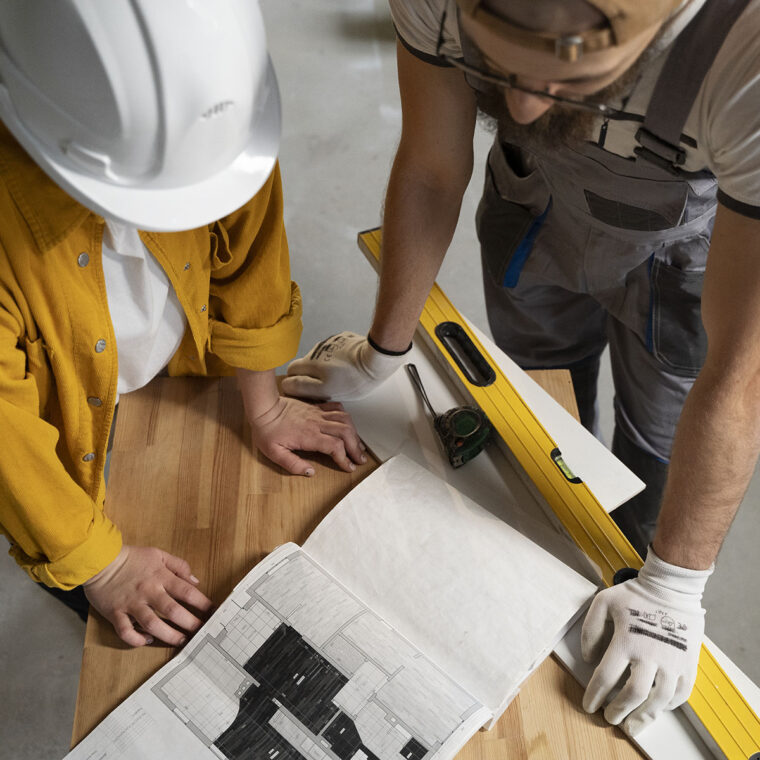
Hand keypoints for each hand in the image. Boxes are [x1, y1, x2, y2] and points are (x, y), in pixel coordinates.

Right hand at [83, 545, 212, 646]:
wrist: (100, 559)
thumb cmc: (132, 557)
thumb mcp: (159, 555)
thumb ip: (179, 566)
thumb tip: (195, 581)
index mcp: (161, 577)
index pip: (186, 592)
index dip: (202, 603)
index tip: (212, 612)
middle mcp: (148, 592)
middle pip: (173, 611)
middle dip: (189, 623)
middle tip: (201, 632)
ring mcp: (131, 604)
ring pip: (152, 624)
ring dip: (169, 635)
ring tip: (181, 641)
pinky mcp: (115, 613)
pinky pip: (126, 631)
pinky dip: (137, 639)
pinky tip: (147, 640)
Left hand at [249, 395, 365, 474]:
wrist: (264, 408)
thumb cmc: (267, 431)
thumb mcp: (274, 453)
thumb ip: (292, 464)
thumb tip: (310, 472)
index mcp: (309, 436)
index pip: (335, 447)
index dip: (345, 458)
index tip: (349, 467)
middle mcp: (317, 423)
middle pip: (345, 433)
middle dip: (356, 447)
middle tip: (361, 459)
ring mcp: (318, 413)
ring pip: (345, 419)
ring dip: (354, 432)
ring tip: (358, 444)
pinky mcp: (316, 407)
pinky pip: (337, 408)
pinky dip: (346, 416)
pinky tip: (348, 425)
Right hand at [281, 331, 406, 400]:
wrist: (376, 359)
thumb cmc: (353, 378)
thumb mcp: (326, 390)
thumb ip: (304, 387)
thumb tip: (287, 385)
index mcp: (310, 362)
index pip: (291, 370)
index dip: (296, 380)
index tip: (306, 388)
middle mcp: (316, 349)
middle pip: (306, 362)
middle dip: (312, 373)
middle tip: (326, 384)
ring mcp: (330, 342)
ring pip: (321, 355)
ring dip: (326, 365)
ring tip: (342, 374)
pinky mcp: (344, 338)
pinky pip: (334, 349)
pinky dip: (338, 357)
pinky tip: (349, 364)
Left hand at [581, 547, 712, 734]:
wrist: (671, 588)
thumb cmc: (635, 595)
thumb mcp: (603, 602)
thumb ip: (590, 630)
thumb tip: (589, 659)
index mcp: (626, 641)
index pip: (605, 677)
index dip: (594, 695)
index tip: (589, 705)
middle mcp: (650, 655)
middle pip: (633, 694)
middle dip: (619, 710)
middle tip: (610, 718)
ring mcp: (672, 662)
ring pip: (658, 700)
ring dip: (643, 716)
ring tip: (631, 725)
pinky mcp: (688, 664)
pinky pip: (680, 694)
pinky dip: (668, 706)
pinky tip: (657, 709)